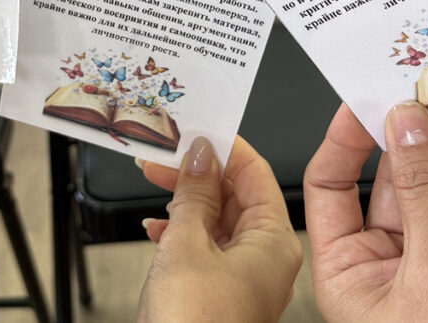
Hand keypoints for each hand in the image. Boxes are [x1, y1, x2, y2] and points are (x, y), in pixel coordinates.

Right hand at [137, 136, 301, 321]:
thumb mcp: (186, 244)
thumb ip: (194, 195)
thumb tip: (199, 157)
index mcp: (274, 243)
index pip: (255, 173)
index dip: (223, 148)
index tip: (193, 132)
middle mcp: (268, 261)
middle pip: (236, 196)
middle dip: (196, 174)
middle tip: (163, 156)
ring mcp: (246, 280)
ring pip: (218, 222)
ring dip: (185, 202)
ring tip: (153, 183)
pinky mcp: (223, 295)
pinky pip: (208, 250)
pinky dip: (182, 234)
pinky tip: (157, 228)